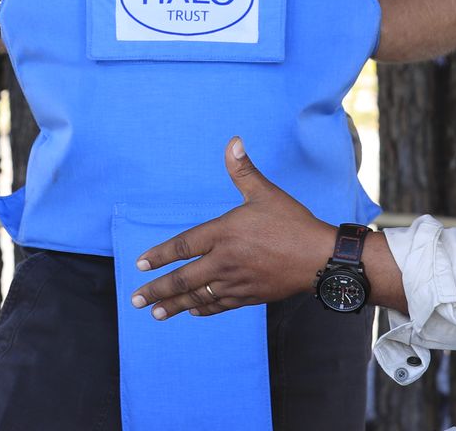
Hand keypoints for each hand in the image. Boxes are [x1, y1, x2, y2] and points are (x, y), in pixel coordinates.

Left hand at [130, 137, 336, 319]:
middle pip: (182, 279)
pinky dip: (204, 308)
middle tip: (135, 299)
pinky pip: (219, 304)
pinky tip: (193, 312)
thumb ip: (243, 170)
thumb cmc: (293, 223)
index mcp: (224, 233)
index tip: (140, 265)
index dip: (159, 255)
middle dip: (156, 290)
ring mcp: (236, 282)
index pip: (183, 246)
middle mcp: (224, 261)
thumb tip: (233, 141)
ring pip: (198, 297)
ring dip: (175, 306)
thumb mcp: (266, 193)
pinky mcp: (249, 296)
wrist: (320, 259)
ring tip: (155, 314)